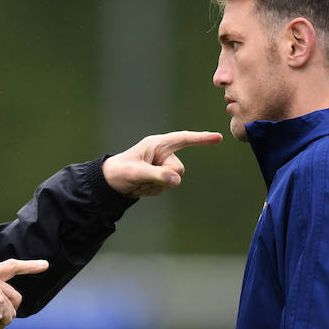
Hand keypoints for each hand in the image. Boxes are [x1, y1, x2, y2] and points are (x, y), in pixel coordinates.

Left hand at [102, 131, 222, 196]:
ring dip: (156, 186)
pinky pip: (166, 188)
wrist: (110, 183)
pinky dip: (153, 191)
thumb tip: (177, 180)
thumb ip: (157, 175)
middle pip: (178, 169)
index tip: (218, 137)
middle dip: (163, 177)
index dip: (201, 138)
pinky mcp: (160, 178)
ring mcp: (162, 166)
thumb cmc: (120, 171)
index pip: (184, 139)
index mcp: (158, 144)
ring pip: (173, 181)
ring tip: (139, 183)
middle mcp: (162, 153)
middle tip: (142, 179)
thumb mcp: (137, 173)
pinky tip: (141, 187)